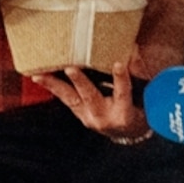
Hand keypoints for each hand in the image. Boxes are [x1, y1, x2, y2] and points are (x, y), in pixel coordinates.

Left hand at [32, 62, 148, 139]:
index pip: (123, 93)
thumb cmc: (139, 110)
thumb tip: (132, 49)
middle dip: (80, 82)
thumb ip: (139, 74)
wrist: (128, 133)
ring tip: (38, 75)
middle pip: (91, 97)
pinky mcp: (80, 115)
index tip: (119, 63)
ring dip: (54, 85)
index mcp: (124, 113)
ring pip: (70, 99)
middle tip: (71, 68)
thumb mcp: (145, 96)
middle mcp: (104, 117)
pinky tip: (40, 76)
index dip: (121, 78)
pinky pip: (66, 99)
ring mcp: (89, 118)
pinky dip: (54, 87)